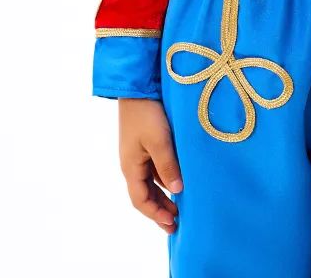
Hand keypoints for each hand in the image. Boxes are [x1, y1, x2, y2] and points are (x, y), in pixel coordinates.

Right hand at [118, 98, 183, 232]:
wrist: (137, 86)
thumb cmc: (147, 113)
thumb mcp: (159, 141)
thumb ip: (167, 166)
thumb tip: (177, 191)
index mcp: (130, 167)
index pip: (140, 200)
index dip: (155, 214)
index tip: (172, 224)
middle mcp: (132, 163)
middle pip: (145, 194)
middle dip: (159, 209)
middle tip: (177, 222)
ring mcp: (138, 153)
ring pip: (151, 182)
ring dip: (163, 195)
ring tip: (180, 206)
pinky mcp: (146, 143)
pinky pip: (155, 169)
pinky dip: (165, 179)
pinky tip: (178, 180)